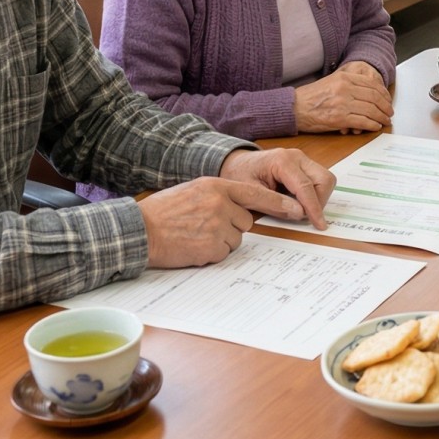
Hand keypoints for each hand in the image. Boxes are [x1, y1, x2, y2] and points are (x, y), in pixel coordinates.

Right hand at [137, 177, 293, 267]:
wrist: (140, 230)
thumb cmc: (163, 212)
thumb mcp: (192, 191)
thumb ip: (217, 195)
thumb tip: (238, 207)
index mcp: (216, 186)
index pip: (255, 193)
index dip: (278, 203)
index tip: (297, 209)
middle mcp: (220, 203)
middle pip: (246, 220)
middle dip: (231, 226)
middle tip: (205, 226)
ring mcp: (217, 225)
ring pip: (236, 238)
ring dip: (220, 241)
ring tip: (195, 235)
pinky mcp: (212, 246)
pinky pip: (223, 252)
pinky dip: (211, 253)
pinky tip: (192, 245)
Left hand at [219, 147, 335, 229]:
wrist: (237, 163)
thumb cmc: (240, 175)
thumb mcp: (250, 194)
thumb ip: (274, 204)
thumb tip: (300, 214)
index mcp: (282, 161)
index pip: (306, 186)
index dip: (314, 208)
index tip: (319, 225)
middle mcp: (297, 156)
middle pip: (324, 179)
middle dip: (319, 202)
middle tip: (305, 217)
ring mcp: (302, 159)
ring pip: (325, 179)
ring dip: (318, 198)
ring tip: (300, 210)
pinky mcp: (304, 165)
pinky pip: (319, 180)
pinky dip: (314, 194)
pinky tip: (298, 202)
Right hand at [292, 66, 392, 133]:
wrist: (295, 107)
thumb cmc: (311, 96)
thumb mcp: (332, 82)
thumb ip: (350, 84)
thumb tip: (369, 93)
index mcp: (345, 78)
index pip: (372, 84)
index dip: (384, 94)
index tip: (388, 100)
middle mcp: (345, 88)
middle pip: (374, 97)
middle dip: (386, 106)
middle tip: (389, 112)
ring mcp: (343, 103)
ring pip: (371, 110)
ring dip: (381, 117)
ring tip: (384, 121)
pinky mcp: (340, 118)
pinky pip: (362, 121)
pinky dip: (372, 125)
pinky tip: (375, 126)